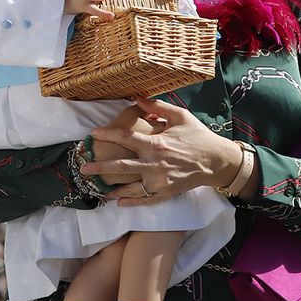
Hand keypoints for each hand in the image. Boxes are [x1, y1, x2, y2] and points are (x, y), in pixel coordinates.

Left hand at [80, 98, 241, 205]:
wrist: (216, 161)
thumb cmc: (198, 136)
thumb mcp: (180, 116)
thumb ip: (158, 108)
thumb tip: (138, 98)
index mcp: (156, 143)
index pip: (125, 137)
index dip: (108, 134)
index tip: (94, 133)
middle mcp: (155, 164)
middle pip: (121, 166)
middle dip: (100, 167)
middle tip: (83, 167)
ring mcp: (160, 181)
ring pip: (130, 187)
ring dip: (112, 189)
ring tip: (97, 190)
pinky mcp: (166, 192)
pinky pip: (144, 200)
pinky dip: (130, 202)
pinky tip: (118, 202)